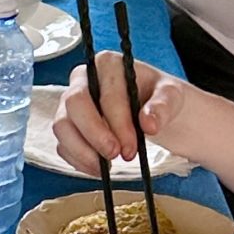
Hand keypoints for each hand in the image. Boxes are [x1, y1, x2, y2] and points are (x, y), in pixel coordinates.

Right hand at [52, 49, 189, 173]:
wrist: (154, 111)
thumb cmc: (159, 97)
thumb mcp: (171, 96)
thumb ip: (162, 106)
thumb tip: (149, 123)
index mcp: (108, 64)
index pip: (106, 94)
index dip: (118, 123)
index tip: (131, 147)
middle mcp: (83, 80)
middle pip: (74, 104)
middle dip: (94, 134)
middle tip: (115, 155)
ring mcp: (71, 103)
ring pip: (62, 126)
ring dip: (82, 151)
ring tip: (106, 167)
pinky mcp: (68, 125)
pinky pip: (62, 144)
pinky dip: (78, 160)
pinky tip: (99, 168)